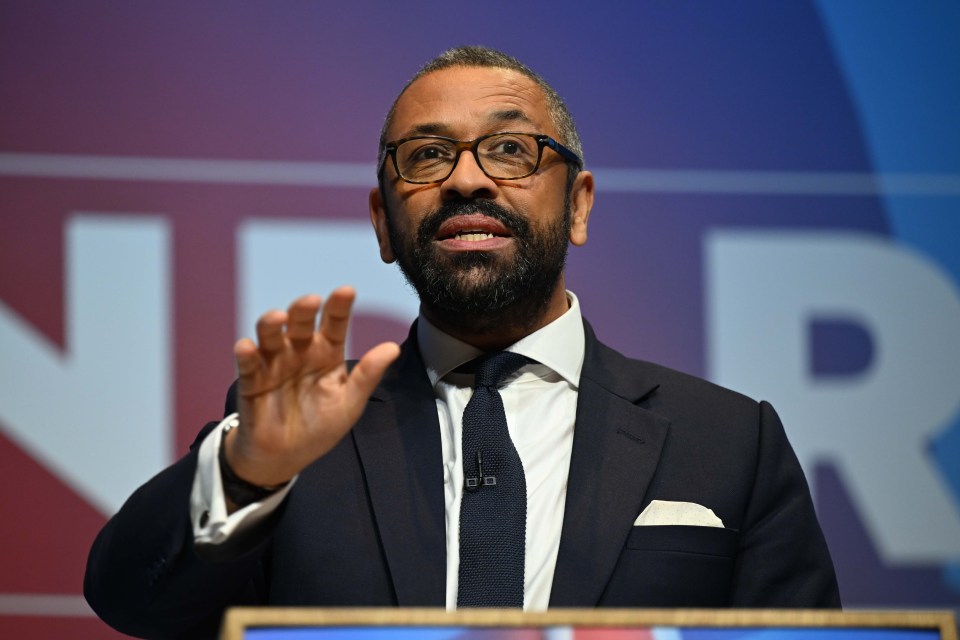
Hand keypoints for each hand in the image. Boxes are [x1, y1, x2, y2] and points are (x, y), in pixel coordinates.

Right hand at [225, 287, 400, 488]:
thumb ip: (367, 376)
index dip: (339, 307)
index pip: (334, 324)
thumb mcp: (349, 403)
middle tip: (311, 301)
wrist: (286, 457)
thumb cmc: (320, 426)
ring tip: (279, 318)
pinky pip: (248, 363)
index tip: (346, 291)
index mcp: (327, 353)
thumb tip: (393, 348)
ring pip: (271, 335)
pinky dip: (246, 353)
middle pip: (300, 323)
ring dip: (272, 324)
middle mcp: (300, 351)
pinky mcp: (252, 380)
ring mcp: (274, 363)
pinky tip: (247, 347)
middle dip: (303, 309)